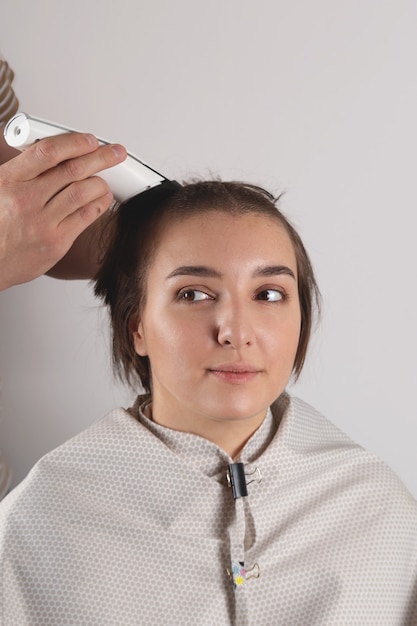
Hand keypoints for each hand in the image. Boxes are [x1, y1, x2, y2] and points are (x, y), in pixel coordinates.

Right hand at [0, 132, 126, 290]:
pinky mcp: (57, 242)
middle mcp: (27, 199)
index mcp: (10, 180)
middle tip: (114, 153)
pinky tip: (103, 198)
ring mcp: (43, 222)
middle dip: (100, 157)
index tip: (90, 140)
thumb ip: (22, 169)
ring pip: (83, 192)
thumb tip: (51, 151)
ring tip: (106, 179)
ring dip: (101, 182)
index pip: (48, 152)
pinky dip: (100, 204)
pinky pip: (85, 217)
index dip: (75, 143)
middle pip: (73, 170)